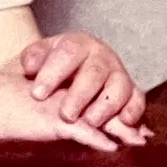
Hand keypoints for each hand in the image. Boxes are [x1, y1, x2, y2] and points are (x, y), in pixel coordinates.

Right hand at [0, 71, 144, 151]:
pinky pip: (80, 130)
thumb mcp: (21, 107)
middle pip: (101, 108)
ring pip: (97, 118)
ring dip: (119, 131)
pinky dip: (97, 140)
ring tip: (139, 143)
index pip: (93, 101)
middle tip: (145, 136)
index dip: (114, 113)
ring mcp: (58, 108)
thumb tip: (44, 127)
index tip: (131, 125)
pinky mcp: (50, 120)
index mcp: (58, 92)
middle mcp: (63, 96)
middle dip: (124, 122)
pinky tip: (111, 148)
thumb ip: (38, 115)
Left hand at [18, 33, 150, 142]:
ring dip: (105, 106)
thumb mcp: (40, 57)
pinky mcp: (132, 92)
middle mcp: (101, 56)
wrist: (75, 71)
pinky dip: (133, 110)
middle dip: (80, 95)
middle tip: (65, 114)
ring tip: (90, 121)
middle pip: (94, 72)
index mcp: (77, 44)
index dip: (52, 73)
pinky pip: (138, 100)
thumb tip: (29, 66)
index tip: (37, 94)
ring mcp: (118, 74)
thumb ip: (33, 58)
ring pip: (119, 87)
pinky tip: (124, 121)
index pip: (67, 54)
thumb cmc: (53, 68)